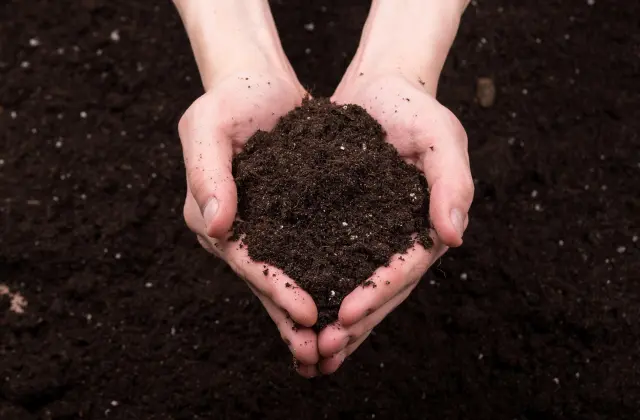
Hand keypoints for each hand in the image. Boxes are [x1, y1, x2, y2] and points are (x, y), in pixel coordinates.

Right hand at [174, 0, 319, 376]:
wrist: (257, 84)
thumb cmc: (227, 100)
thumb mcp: (207, 127)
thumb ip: (206, 173)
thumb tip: (216, 226)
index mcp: (211, 217)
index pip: (246, 261)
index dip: (274, 289)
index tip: (305, 313)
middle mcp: (237, 231)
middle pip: (268, 281)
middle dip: (293, 318)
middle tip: (322, 353)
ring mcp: (265, 227)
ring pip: (291, 275)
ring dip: (312, 310)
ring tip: (339, 343)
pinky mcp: (293, 217)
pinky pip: (311, 251)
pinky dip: (328, 276)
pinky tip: (352, 297)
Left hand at [315, 0, 471, 373]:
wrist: (379, 89)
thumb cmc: (416, 109)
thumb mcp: (441, 137)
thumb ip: (452, 183)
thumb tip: (455, 236)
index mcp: (426, 228)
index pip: (404, 269)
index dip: (378, 294)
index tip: (347, 315)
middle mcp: (399, 241)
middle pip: (378, 292)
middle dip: (352, 324)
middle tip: (321, 351)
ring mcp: (370, 237)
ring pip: (352, 287)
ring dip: (332, 322)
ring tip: (306, 352)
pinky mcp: (339, 226)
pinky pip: (326, 263)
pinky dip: (313, 289)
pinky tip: (289, 313)